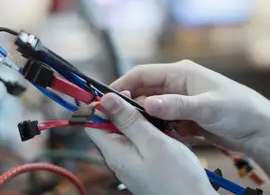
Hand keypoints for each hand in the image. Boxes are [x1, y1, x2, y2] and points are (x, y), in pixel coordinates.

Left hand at [86, 92, 215, 194]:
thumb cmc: (177, 177)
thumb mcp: (152, 141)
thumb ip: (128, 120)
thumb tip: (105, 99)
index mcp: (115, 152)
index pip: (93, 122)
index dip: (103, 104)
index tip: (124, 92)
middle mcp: (118, 159)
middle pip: (109, 126)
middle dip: (124, 110)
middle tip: (147, 102)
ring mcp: (131, 163)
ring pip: (126, 133)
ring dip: (139, 120)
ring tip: (158, 114)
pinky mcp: (143, 165)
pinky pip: (138, 142)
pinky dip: (148, 131)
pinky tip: (163, 129)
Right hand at [110, 60, 269, 152]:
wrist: (262, 130)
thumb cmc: (240, 110)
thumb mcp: (208, 107)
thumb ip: (177, 106)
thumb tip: (148, 104)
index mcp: (182, 73)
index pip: (142, 74)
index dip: (121, 86)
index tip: (105, 101)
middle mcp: (179, 85)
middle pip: (143, 92)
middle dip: (128, 106)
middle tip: (111, 122)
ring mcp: (182, 102)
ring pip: (151, 110)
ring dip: (142, 120)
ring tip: (128, 134)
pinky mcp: (186, 119)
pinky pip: (163, 123)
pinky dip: (156, 130)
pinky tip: (151, 141)